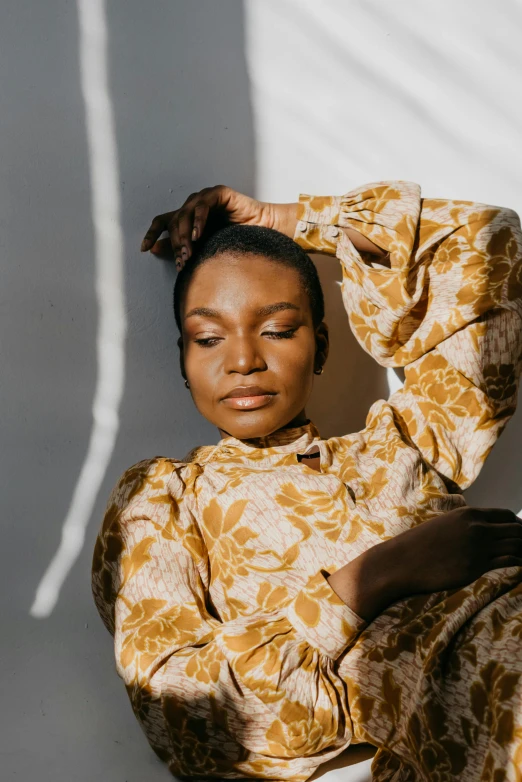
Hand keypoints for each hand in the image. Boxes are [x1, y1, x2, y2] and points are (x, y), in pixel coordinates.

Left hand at [140, 185, 294, 268]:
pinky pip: (202, 206)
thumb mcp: (202, 248)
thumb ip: (179, 248)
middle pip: (174, 221)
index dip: (152, 233)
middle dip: (176, 243)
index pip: (162, 221)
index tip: (144, 248)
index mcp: (186, 218)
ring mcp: (204, 198)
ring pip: (185, 214)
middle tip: (182, 261)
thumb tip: (154, 249)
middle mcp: (192, 206)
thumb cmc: (233, 241)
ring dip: (185, 235)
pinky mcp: (218, 193)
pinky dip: (199, 221)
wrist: (261, 234)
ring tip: (190, 252)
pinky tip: (199, 235)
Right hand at [390, 505, 521, 594]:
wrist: (403, 561)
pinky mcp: (477, 567)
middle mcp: (477, 527)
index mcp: (468, 514)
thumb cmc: (420, 544)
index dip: (518, 525)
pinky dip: (520, 564)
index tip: (520, 534)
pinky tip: (521, 568)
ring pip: (516, 545)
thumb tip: (480, 531)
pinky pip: (508, 562)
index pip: (506, 515)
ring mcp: (478, 547)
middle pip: (516, 530)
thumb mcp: (444, 524)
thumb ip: (465, 525)